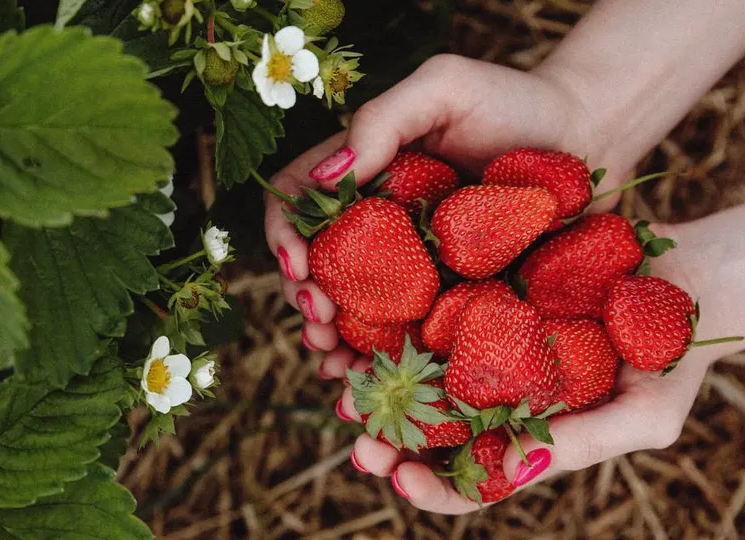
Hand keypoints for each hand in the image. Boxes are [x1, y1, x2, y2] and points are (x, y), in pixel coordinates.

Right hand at [264, 54, 622, 365]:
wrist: (591, 137)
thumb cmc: (516, 101)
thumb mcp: (443, 87)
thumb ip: (380, 120)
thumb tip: (324, 180)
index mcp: (363, 175)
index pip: (298, 201)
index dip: (285, 235)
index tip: (298, 267)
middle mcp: (378, 225)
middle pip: (318, 266)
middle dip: (305, 301)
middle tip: (317, 324)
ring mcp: (414, 267)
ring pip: (355, 311)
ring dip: (334, 344)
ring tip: (336, 368)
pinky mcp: (452, 299)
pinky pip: (412, 336)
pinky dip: (388, 362)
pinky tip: (376, 382)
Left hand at [334, 211, 744, 513]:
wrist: (690, 274)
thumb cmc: (674, 355)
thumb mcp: (643, 411)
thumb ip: (582, 444)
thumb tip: (512, 473)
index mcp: (527, 435)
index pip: (470, 480)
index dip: (431, 487)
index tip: (399, 478)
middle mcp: (495, 394)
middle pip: (427, 430)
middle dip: (386, 439)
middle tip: (356, 434)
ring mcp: (482, 344)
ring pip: (414, 372)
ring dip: (374, 382)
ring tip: (342, 377)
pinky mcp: (478, 292)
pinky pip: (426, 308)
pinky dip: (390, 316)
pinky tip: (360, 312)